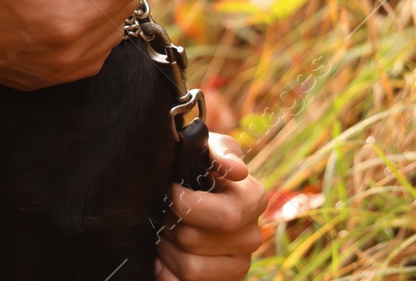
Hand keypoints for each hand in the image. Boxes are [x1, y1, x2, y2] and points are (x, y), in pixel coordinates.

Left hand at [156, 133, 266, 280]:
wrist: (189, 191)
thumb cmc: (198, 166)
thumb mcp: (208, 147)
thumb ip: (218, 152)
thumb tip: (237, 171)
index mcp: (254, 199)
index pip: (225, 215)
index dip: (187, 204)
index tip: (171, 189)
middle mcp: (252, 235)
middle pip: (194, 240)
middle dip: (168, 224)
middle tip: (162, 212)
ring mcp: (239, 263)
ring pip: (189, 268)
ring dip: (165, 248)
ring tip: (162, 232)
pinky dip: (167, 273)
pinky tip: (162, 258)